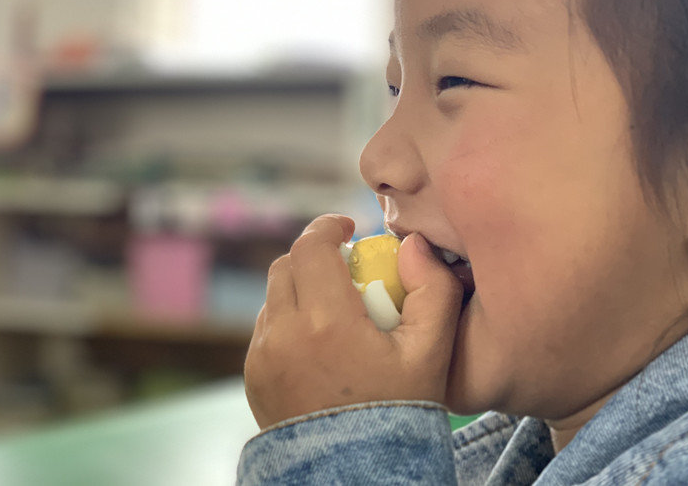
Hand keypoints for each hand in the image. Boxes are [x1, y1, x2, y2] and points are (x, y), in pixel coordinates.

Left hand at [244, 214, 463, 429]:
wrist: (358, 472)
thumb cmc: (399, 411)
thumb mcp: (431, 350)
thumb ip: (432, 289)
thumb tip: (413, 246)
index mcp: (326, 322)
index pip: (311, 246)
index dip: (328, 226)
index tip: (348, 228)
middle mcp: (284, 335)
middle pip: (288, 264)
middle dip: (317, 256)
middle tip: (350, 271)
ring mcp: (263, 357)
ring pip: (275, 294)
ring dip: (303, 287)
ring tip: (339, 310)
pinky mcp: (254, 375)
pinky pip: (268, 327)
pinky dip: (291, 319)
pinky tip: (322, 342)